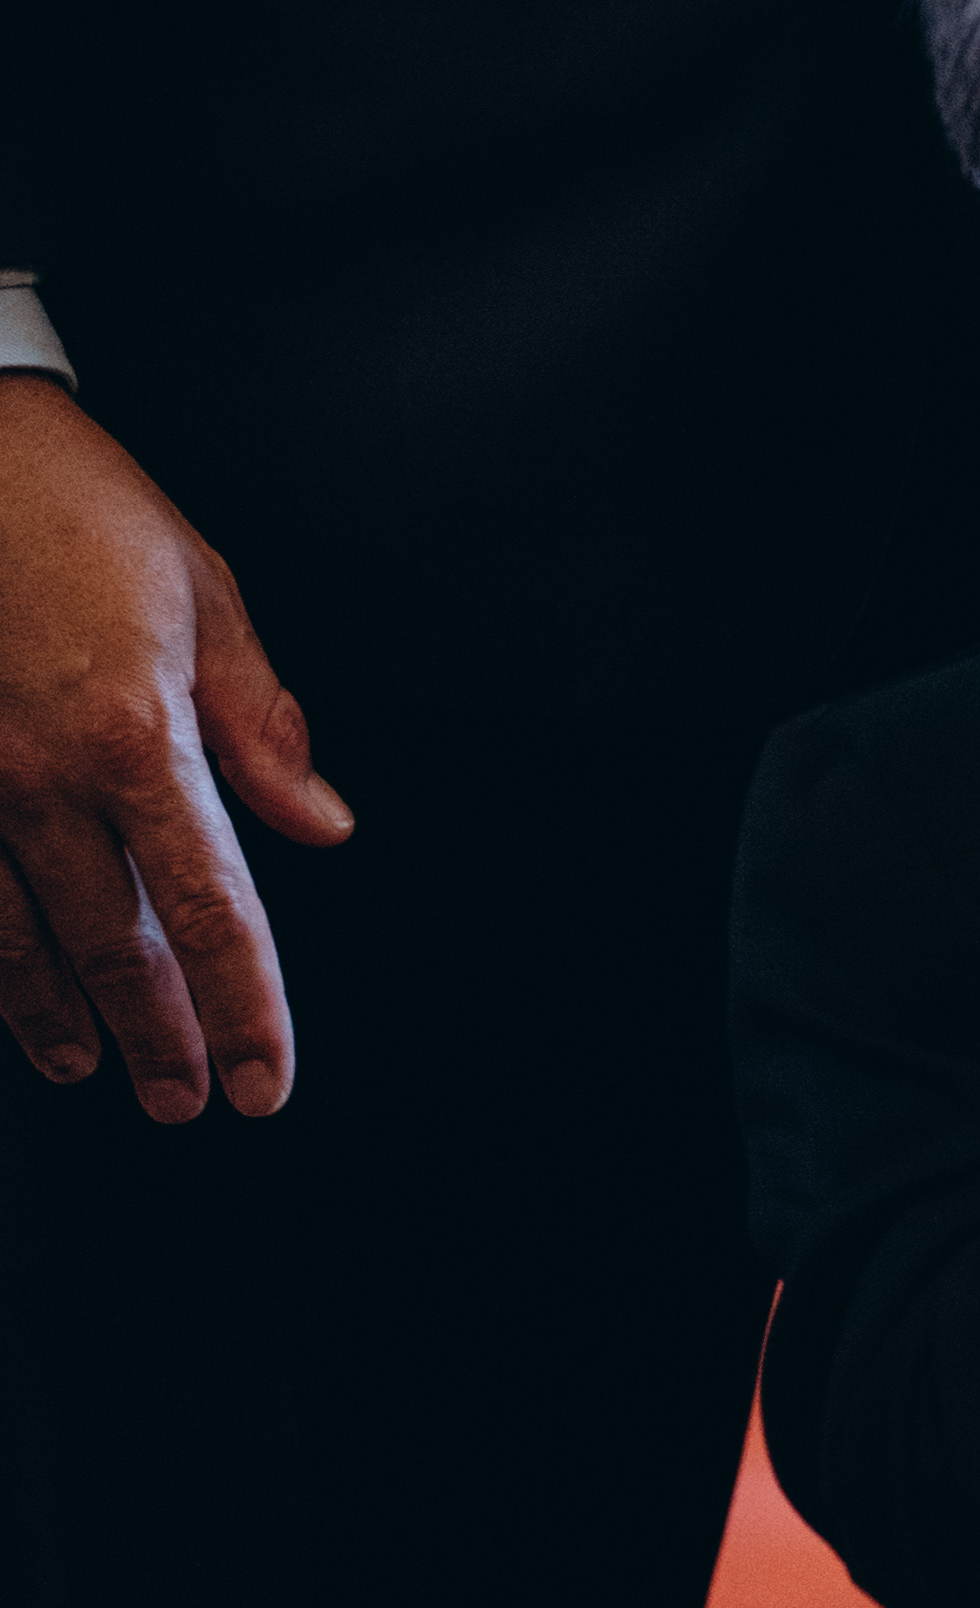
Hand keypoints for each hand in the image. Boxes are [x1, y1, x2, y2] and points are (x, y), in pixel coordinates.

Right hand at [0, 388, 352, 1119]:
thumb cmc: (74, 505)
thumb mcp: (201, 593)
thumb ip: (260, 724)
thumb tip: (321, 825)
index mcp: (132, 732)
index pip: (210, 903)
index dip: (243, 1003)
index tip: (263, 1077)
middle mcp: (38, 775)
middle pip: (112, 943)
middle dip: (158, 1034)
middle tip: (185, 1102)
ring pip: (13, 937)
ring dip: (57, 1014)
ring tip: (93, 1068)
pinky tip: (6, 990)